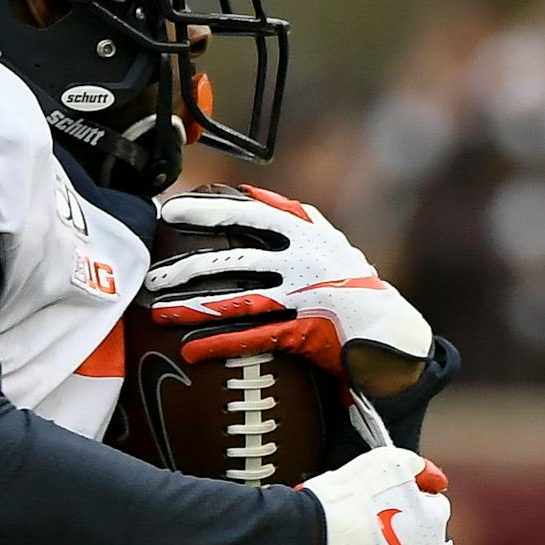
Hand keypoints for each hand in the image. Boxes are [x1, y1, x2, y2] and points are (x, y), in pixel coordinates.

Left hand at [143, 186, 432, 390]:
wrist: (392, 331)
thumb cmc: (351, 285)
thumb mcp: (327, 242)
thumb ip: (292, 218)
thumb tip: (247, 193)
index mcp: (308, 234)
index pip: (250, 214)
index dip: (208, 210)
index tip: (171, 210)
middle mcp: (305, 261)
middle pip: (235, 261)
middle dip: (188, 267)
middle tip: (152, 275)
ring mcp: (305, 295)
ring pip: (237, 300)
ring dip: (192, 308)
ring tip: (158, 313)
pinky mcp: (306, 330)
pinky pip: (254, 337)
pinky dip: (219, 344)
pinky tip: (190, 350)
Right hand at [299, 446, 452, 544]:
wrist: (312, 538)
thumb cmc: (344, 497)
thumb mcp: (386, 462)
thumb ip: (417, 468)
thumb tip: (441, 481)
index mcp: (433, 519)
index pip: (435, 508)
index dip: (411, 503)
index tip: (384, 501)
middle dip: (415, 540)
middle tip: (376, 531)